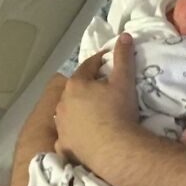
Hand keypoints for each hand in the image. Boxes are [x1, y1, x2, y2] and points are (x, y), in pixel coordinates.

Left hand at [54, 34, 139, 172]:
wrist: (115, 150)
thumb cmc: (119, 111)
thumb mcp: (124, 81)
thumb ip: (123, 57)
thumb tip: (124, 35)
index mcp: (76, 84)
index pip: (88, 66)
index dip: (99, 61)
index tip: (108, 60)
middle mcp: (63, 103)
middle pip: (75, 89)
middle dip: (87, 86)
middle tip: (103, 88)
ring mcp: (61, 125)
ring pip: (68, 111)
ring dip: (78, 109)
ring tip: (94, 112)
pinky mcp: (64, 145)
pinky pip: (67, 134)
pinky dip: (74, 132)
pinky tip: (84, 135)